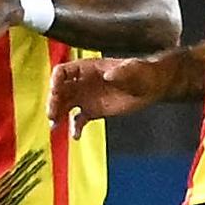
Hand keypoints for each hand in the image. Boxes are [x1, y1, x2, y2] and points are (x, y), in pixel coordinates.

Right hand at [47, 56, 172, 138]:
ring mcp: (86, 97)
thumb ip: (121, 71)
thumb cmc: (142, 72)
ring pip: (64, 106)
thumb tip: (108, 75)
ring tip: (56, 127)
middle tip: (52, 115)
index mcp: (88, 68)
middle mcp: (82, 82)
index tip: (55, 92)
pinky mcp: (93, 111)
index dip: (56, 81)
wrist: (152, 86)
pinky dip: (75, 127)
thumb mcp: (134, 69)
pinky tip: (75, 135)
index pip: (63, 72)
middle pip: (59, 90)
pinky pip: (78, 119)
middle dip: (53, 102)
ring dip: (58, 115)